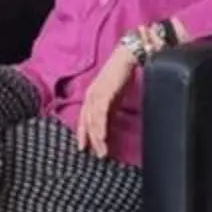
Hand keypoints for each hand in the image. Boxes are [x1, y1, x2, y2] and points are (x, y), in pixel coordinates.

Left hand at [75, 42, 134, 156]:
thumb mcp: (114, 95)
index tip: (84, 148)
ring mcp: (96, 94)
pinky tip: (102, 137)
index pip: (84, 118)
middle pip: (87, 122)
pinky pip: (100, 113)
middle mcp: (90, 95)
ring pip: (92, 120)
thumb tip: (111, 123)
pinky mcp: (104, 92)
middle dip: (90, 140)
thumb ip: (111, 108)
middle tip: (97, 155)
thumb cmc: (122, 74)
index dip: (83, 134)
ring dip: (97, 138)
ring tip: (102, 152)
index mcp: (92, 96)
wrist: (127, 57)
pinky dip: (100, 126)